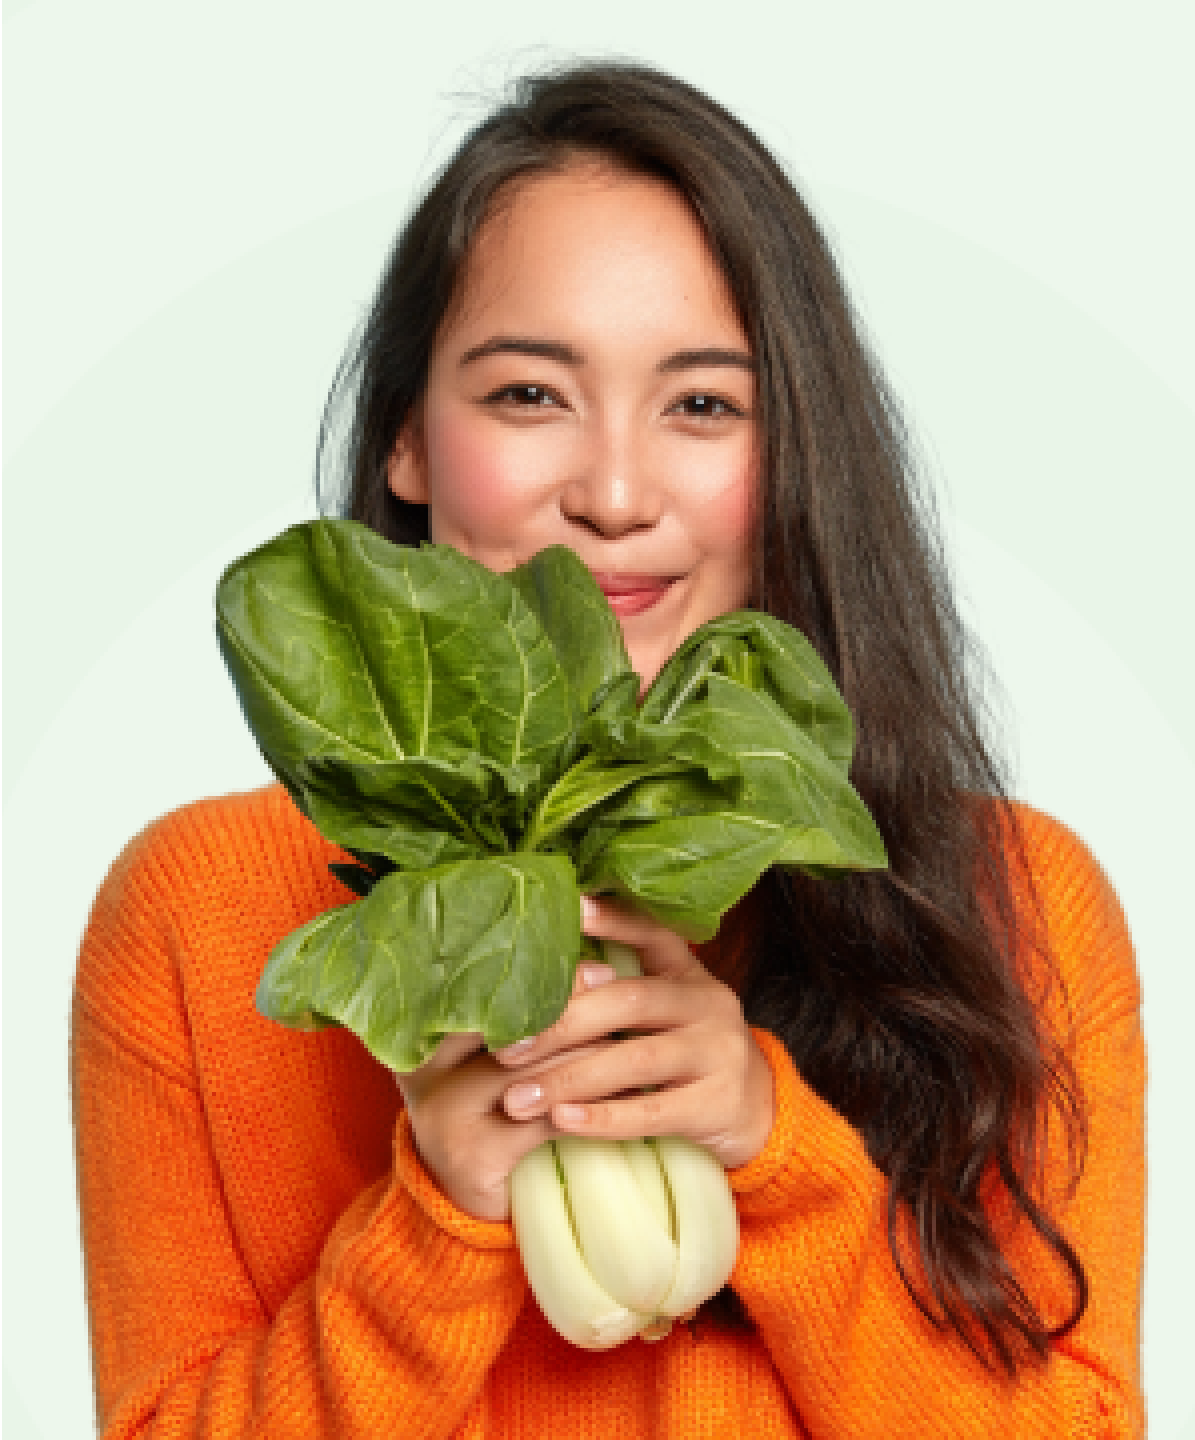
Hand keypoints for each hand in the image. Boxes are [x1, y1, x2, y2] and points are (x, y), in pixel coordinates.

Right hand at [395, 960, 618, 1222]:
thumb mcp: (482, 1059)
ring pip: (533, 1067)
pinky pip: (545, 1116)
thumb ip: (507, 1014)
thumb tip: (575, 953)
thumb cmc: (486, 1114)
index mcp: (421, 1033)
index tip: (589, 961)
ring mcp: (444, 1112)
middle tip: (616, 984)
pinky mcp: (473, 1154)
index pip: (481, 989)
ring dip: (589, 1051)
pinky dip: (590, 1102)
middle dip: (568, 1005)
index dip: (536, 971)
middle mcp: (424, 1068)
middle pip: (507, 1023)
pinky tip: (626, 1091)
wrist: (461, 1202)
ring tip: (631, 1034)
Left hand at [494, 895, 774, 1170]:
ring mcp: (717, 1052)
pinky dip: (603, 1117)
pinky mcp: (717, 1104)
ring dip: (569, 1078)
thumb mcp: (663, 1015)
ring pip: (635, 1059)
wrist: (757, 1111)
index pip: (652, 933)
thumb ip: (615, 997)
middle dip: (561, 1024)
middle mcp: (708, 1003)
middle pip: (629, 1001)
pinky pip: (653, 1111)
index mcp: (687, 974)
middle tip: (506, 1049)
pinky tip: (562, 1121)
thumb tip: (532, 988)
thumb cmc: (685, 1056)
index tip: (570, 906)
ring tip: (517, 1100)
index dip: (613, 920)